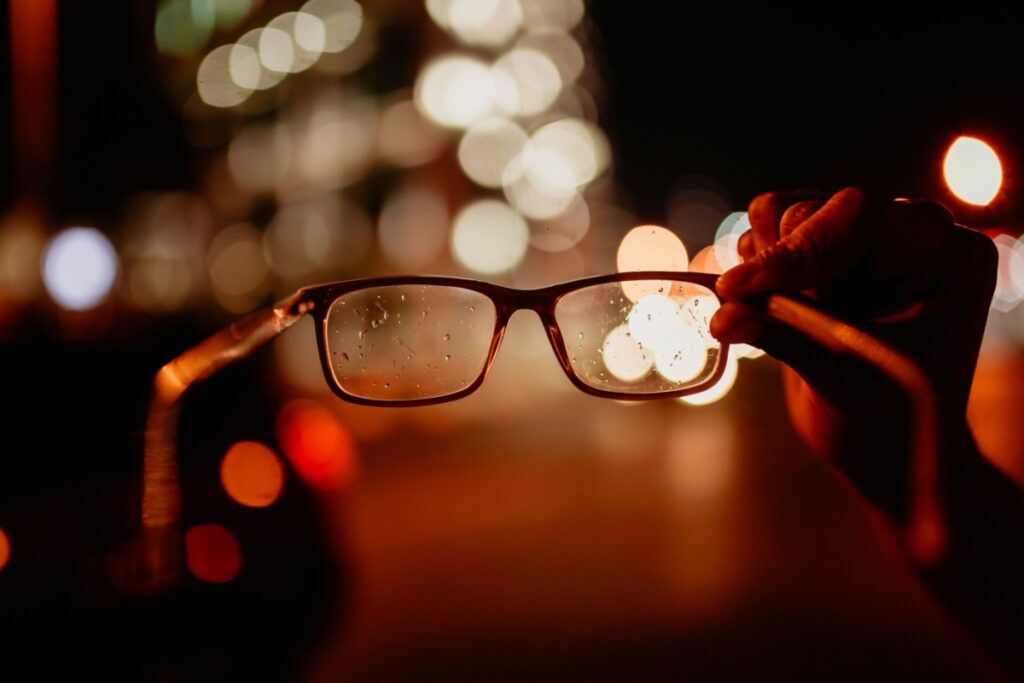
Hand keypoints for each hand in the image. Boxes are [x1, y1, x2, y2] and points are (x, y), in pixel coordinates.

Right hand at [709, 187, 996, 519]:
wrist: (891, 452)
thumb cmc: (889, 425)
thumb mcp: (842, 380)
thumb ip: (785, 338)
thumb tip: (722, 314)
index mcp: (944, 256)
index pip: (860, 219)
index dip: (795, 249)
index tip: (738, 289)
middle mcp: (909, 236)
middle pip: (813, 209)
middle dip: (775, 263)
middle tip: (743, 309)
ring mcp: (865, 244)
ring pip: (783, 214)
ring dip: (763, 265)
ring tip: (770, 314)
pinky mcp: (827, 258)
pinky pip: (768, 239)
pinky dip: (755, 272)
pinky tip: (767, 310)